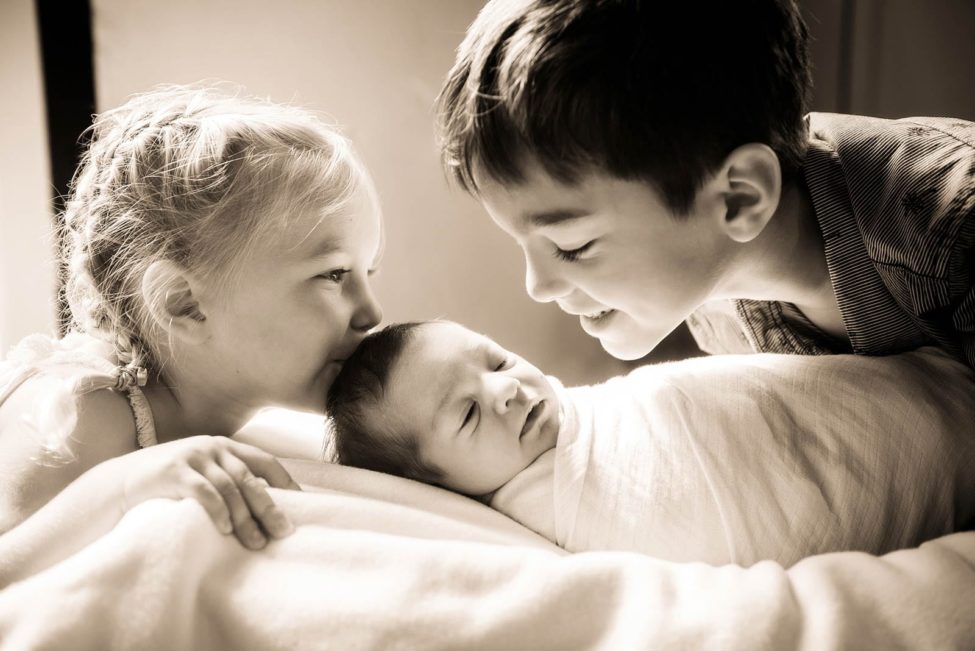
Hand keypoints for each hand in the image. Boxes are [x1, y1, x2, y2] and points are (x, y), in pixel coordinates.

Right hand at [112, 436, 300, 549]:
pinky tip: (225, 530)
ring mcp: (192, 456)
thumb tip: (267, 509)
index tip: (302, 504)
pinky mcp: (173, 471)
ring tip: (256, 543)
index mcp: (225, 447)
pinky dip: (217, 511)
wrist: (119, 484)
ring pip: (230, 487)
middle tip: (283, 532)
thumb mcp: (204, 476)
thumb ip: (230, 482)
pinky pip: (203, 492)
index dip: (285, 481)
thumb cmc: (170, 486)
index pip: (265, 461)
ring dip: (245, 517)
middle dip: (269, 507)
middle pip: (250, 478)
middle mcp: (213, 447)